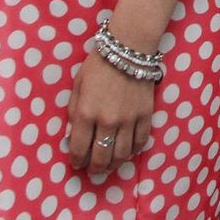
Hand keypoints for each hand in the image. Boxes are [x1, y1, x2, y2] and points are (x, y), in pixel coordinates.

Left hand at [67, 49, 154, 175]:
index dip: (76, 160)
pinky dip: (134, 151)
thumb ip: (73, 111)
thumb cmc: (98, 64)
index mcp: (86, 113)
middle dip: (95, 168)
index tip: (76, 163)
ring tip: (109, 165)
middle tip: (92, 171)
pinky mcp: (145, 115)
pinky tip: (127, 151)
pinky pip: (140, 142)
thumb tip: (73, 134)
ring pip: (122, 154)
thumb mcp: (77, 85)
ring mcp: (128, 119)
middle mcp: (107, 120)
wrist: (129, 48)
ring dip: (114, 164)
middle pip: (101, 157)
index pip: (78, 148)